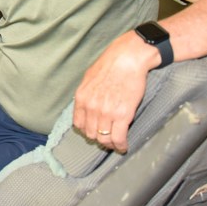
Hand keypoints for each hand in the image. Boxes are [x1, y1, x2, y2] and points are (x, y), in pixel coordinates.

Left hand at [72, 31, 153, 152]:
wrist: (128, 59)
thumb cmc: (110, 65)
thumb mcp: (89, 78)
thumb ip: (86, 94)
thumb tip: (85, 105)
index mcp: (81, 98)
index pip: (78, 125)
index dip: (86, 131)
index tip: (94, 131)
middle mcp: (91, 107)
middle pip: (90, 134)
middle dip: (99, 138)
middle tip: (107, 138)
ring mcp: (106, 113)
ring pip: (104, 139)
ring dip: (110, 145)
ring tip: (116, 144)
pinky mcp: (123, 115)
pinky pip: (118, 138)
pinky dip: (121, 146)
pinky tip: (123, 146)